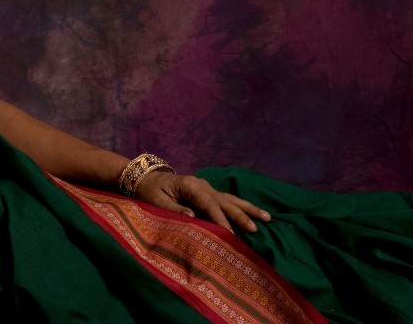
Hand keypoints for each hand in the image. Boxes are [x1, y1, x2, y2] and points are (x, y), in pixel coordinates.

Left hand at [135, 171, 270, 233]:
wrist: (145, 178)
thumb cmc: (149, 191)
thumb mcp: (156, 201)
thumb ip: (174, 209)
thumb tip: (193, 218)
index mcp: (189, 185)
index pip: (209, 203)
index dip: (220, 219)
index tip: (230, 233)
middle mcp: (201, 184)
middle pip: (224, 201)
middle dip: (240, 215)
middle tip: (255, 228)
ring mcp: (206, 187)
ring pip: (230, 199)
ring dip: (248, 209)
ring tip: (267, 218)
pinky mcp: (206, 192)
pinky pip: (226, 200)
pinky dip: (240, 206)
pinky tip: (254, 213)